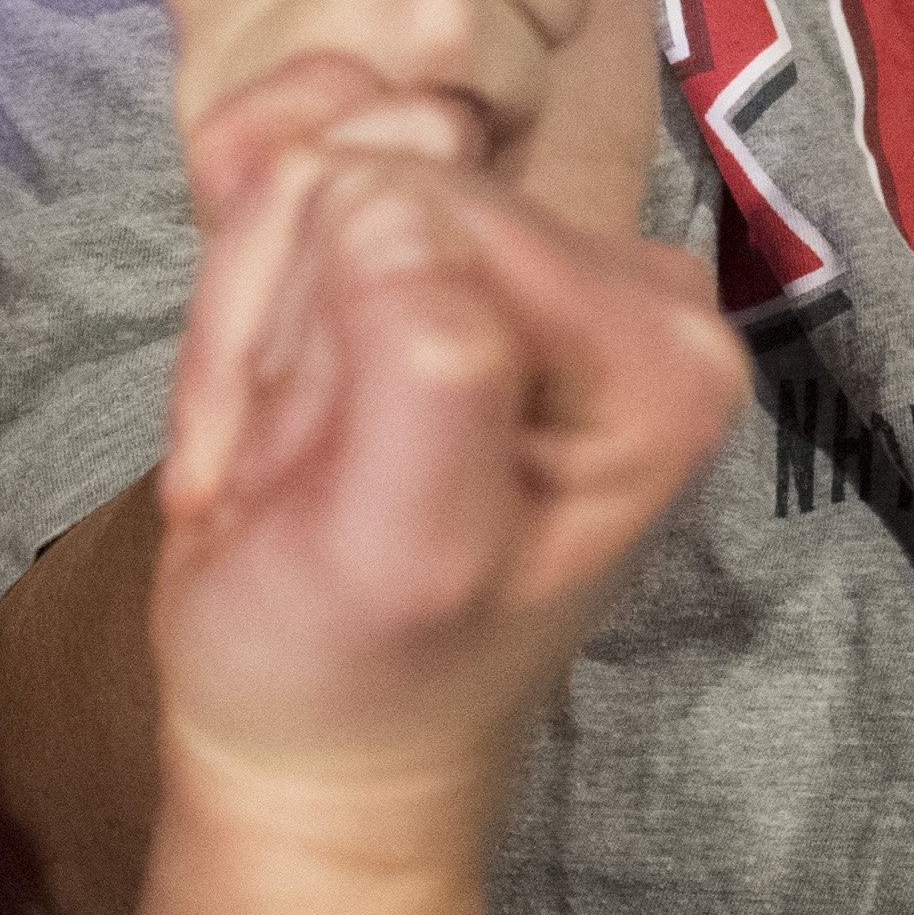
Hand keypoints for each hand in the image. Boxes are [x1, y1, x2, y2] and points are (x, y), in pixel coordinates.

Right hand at [145, 56, 744, 853]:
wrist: (319, 738)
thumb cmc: (355, 670)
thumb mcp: (399, 547)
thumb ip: (422, 362)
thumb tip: (391, 195)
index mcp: (661, 347)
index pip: (432, 207)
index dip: (327, 329)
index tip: (315, 476)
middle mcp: (633, 282)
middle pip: (380, 177)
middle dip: (292, 324)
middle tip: (291, 475)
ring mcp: (546, 259)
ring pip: (322, 176)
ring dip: (262, 325)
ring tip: (289, 458)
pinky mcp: (462, 251)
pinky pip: (302, 192)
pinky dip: (252, 309)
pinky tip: (279, 415)